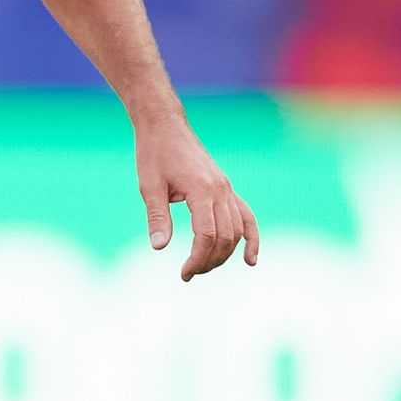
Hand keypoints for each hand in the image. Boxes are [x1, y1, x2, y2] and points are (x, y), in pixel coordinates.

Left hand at [135, 114, 259, 281]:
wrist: (165, 127)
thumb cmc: (154, 154)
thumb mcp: (149, 187)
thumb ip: (157, 217)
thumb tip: (159, 248)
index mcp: (202, 190)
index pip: (207, 235)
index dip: (197, 259)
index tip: (184, 273)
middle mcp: (221, 190)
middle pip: (225, 237)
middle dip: (209, 260)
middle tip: (188, 273)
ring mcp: (226, 189)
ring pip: (237, 230)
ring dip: (224, 254)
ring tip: (203, 267)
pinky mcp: (226, 189)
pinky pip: (246, 216)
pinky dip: (251, 238)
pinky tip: (250, 260)